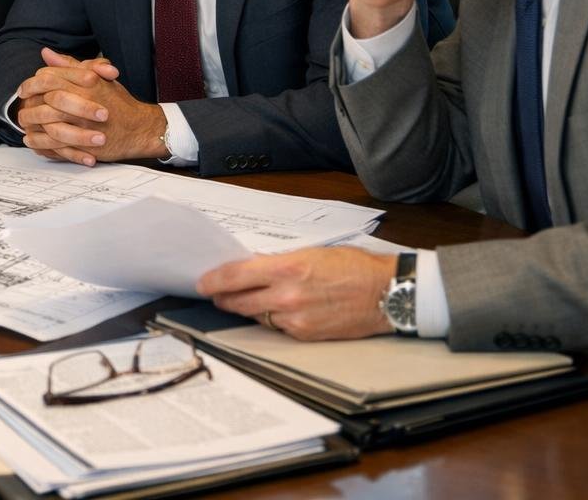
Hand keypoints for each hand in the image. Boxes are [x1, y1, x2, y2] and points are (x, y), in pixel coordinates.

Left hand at [16, 49, 165, 164]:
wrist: (139, 128)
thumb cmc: (118, 102)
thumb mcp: (96, 77)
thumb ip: (70, 66)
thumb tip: (47, 54)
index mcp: (87, 83)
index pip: (50, 78)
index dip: (32, 83)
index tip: (23, 90)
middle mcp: (86, 102)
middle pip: (48, 100)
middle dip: (30, 105)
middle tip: (21, 109)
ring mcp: (86, 125)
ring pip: (50, 124)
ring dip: (33, 125)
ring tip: (24, 126)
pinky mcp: (87, 145)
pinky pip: (57, 145)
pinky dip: (42, 144)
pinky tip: (33, 141)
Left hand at [196, 247, 397, 340]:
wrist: (386, 292)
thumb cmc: (352, 267)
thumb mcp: (310, 253)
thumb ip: (278, 262)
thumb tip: (252, 268)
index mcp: (285, 268)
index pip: (234, 276)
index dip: (212, 280)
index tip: (201, 282)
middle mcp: (286, 295)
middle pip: (237, 301)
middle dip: (223, 298)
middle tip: (216, 294)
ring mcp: (295, 318)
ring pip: (256, 316)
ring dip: (248, 309)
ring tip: (246, 301)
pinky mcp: (305, 334)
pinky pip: (277, 327)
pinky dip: (272, 319)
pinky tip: (276, 311)